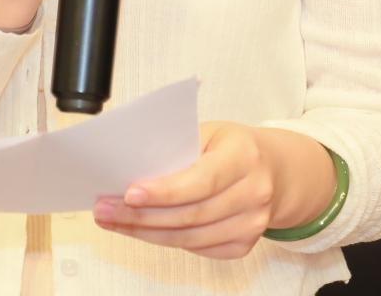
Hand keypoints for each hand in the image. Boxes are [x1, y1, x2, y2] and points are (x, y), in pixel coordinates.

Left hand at [95, 122, 280, 258]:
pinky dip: (167, 239)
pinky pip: (198, 248)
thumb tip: (130, 168)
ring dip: (146, 232)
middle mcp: (255, 192)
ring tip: (114, 221)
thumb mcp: (209, 132)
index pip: (201, 180)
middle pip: (190, 215)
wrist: (275, 169)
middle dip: (141, 216)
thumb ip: (177, 149)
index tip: (129, 194)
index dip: (164, 192)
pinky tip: (144, 229)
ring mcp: (253, 223)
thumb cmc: (232, 147)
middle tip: (105, 210)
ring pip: (189, 238)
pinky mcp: (245, 244)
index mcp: (244, 155)